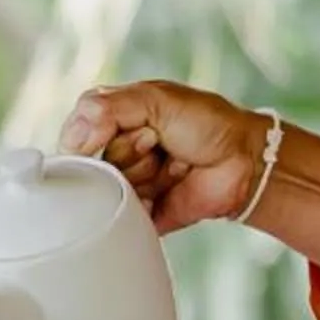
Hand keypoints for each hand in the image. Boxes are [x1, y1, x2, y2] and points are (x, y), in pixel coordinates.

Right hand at [58, 80, 264, 233]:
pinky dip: (143, 208)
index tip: (136, 127)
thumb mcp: (156, 99)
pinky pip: (123, 220)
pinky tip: (167, 192)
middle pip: (93, 164)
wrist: (245, 161)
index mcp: (112, 119)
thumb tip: (73, 137)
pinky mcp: (142, 215)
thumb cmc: (206, 122)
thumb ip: (108, 108)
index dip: (98, 134)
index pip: (76, 132)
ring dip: (144, 176)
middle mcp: (115, 152)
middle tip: (159, 142)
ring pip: (108, 191)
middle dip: (130, 152)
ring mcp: (128, 184)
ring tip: (172, 165)